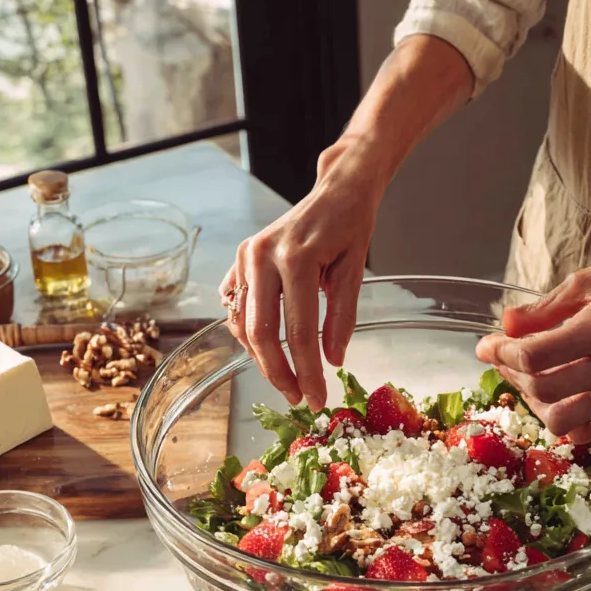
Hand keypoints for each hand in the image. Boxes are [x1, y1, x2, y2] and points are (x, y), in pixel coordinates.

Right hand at [220, 140, 384, 409]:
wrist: (335, 192)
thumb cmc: (349, 228)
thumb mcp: (354, 272)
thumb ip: (341, 318)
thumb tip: (332, 361)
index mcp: (296, 259)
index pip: (299, 332)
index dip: (307, 372)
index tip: (317, 398)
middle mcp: (263, 257)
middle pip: (262, 334)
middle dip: (279, 373)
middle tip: (298, 398)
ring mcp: (246, 257)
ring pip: (244, 325)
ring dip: (263, 359)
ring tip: (287, 379)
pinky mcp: (240, 259)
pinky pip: (236, 308)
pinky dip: (249, 335)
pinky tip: (268, 351)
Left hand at [476, 248, 590, 440]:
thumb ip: (544, 309)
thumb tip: (506, 326)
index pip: (537, 355)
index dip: (502, 353)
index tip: (487, 345)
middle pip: (546, 392)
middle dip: (513, 376)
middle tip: (504, 359)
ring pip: (566, 421)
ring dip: (537, 405)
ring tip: (531, 380)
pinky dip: (567, 419)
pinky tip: (559, 394)